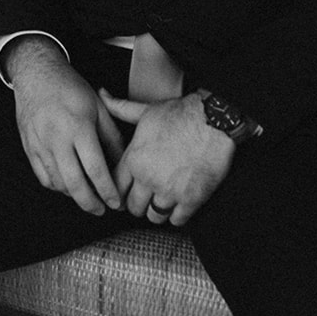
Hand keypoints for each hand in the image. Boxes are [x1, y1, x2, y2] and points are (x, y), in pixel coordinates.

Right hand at [8, 40, 124, 215]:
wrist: (36, 74)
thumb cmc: (70, 88)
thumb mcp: (98, 107)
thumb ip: (111, 137)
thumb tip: (122, 163)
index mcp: (78, 127)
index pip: (95, 169)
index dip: (108, 191)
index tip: (116, 203)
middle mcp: (57, 139)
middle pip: (75, 184)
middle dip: (91, 203)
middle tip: (102, 209)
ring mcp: (40, 145)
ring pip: (58, 184)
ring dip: (75, 196)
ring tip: (88, 197)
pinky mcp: (29, 148)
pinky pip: (43, 177)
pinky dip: (57, 187)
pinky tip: (68, 185)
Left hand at [100, 89, 234, 226]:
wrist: (213, 120)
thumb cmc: (180, 113)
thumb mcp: (145, 110)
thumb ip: (120, 108)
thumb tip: (102, 95)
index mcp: (134, 159)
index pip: (115, 188)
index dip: (119, 191)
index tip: (126, 191)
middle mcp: (148, 178)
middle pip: (133, 207)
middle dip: (138, 203)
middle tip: (146, 197)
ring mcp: (169, 191)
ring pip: (154, 217)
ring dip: (157, 210)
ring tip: (163, 200)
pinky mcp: (191, 199)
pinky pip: (176, 220)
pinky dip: (177, 215)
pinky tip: (179, 203)